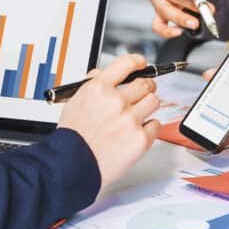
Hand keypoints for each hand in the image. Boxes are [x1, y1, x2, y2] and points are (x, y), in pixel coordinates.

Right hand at [58, 54, 161, 187]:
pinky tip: (135, 133)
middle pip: (146, 83)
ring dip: (147, 106)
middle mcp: (116, 101)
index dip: (138, 62)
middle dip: (146, 87)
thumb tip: (105, 73)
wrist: (72, 166)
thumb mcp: (74, 102)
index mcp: (98, 89)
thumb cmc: (72, 138)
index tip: (142, 64)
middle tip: (143, 93)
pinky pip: (155, 124)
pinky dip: (149, 128)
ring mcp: (130, 120)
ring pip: (154, 101)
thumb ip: (92, 85)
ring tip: (136, 116)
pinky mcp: (141, 138)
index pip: (126, 63)